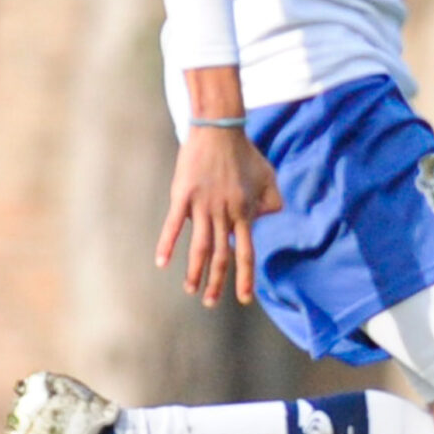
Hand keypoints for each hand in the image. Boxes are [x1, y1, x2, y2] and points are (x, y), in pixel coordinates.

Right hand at [156, 128, 283, 306]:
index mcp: (245, 213)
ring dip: (194, 272)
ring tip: (190, 290)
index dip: (245, 277)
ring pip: (200, 246)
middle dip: (217, 283)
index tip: (244, 298)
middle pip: (221, 257)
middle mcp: (225, 214)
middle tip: (210, 303)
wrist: (220, 131)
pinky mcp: (183, 196)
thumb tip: (265, 219)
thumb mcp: (268, 177)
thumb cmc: (244, 153)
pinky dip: (167, 245)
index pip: (246, 253)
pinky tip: (161, 262)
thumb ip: (271, 201)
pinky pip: (174, 225)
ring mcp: (203, 206)